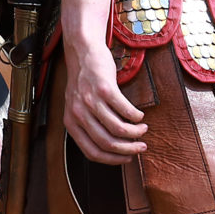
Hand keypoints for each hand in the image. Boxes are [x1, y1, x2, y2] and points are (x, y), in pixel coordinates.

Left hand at [61, 34, 148, 164]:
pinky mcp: (104, 88)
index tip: (127, 159)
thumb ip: (88, 126)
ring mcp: (90, 101)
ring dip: (135, 133)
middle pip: (107, 143)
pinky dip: (136, 116)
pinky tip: (139, 115)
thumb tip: (111, 149)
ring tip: (142, 129)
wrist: (82, 54)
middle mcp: (78, 113)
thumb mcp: (77, 107)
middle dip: (129, 149)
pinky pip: (125, 110)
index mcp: (71, 122)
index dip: (112, 159)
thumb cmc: (83, 83)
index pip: (91, 152)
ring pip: (118, 129)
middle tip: (141, 147)